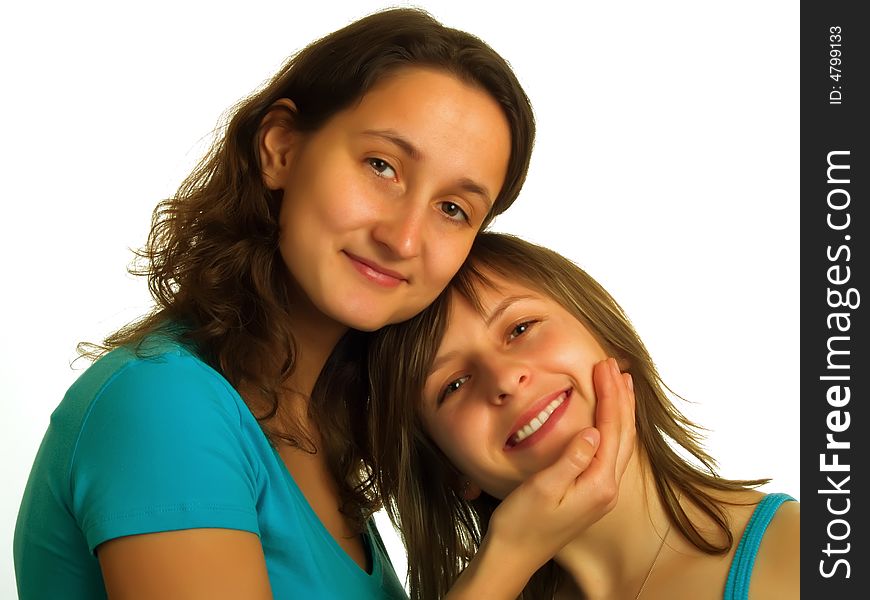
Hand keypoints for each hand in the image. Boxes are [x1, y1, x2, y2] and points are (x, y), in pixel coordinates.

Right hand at [447, 358, 635, 597]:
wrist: (513, 557)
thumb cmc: (521, 525)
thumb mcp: (543, 489)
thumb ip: (571, 459)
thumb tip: (594, 432)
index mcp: (598, 485)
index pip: (611, 429)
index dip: (610, 395)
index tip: (605, 367)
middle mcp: (606, 490)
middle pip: (623, 434)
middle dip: (620, 397)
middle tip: (614, 365)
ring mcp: (600, 494)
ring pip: (620, 443)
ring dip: (620, 411)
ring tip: (621, 384)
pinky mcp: (591, 495)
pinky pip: (610, 453)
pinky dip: (612, 429)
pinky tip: (606, 420)